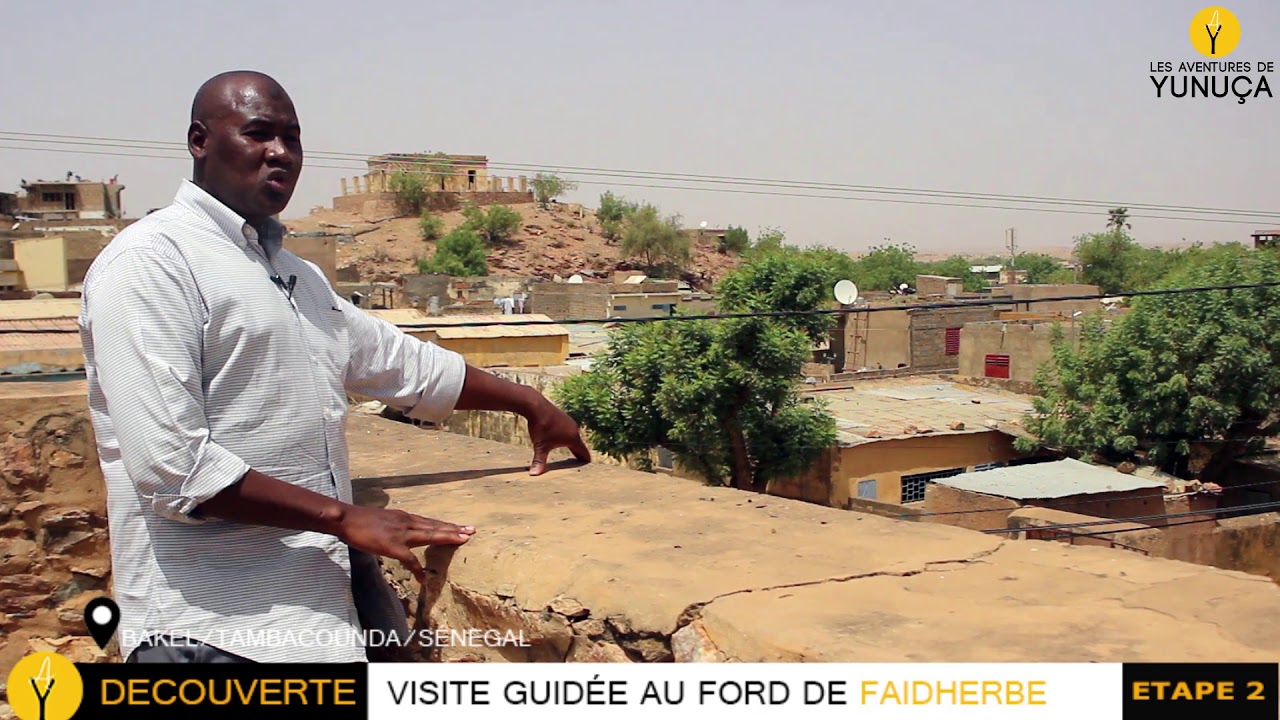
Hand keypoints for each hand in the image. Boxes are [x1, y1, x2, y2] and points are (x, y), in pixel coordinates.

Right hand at [336, 504, 473, 582]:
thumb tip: (403, 532)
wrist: (347, 519)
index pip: (430, 521)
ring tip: (463, 540)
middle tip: (472, 530)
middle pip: (435, 526)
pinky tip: (424, 578)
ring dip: (447, 537)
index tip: (461, 526)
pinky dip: (418, 569)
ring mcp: (401, 534)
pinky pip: (409, 560)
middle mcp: (407, 522)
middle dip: (454, 529)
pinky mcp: (393, 546)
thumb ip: (396, 525)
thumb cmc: (361, 520)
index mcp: (405, 517)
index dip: (446, 525)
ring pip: (429, 535)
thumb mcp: (385, 519)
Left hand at [524, 395, 591, 475]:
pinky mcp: (562, 416)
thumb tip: (534, 475)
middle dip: (578, 454)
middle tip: (578, 464)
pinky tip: (558, 438)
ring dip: (571, 444)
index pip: (583, 453)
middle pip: (579, 445)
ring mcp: (568, 421)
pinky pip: (567, 429)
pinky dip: (565, 435)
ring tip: (570, 452)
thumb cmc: (540, 427)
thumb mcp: (540, 446)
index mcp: (573, 438)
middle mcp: (574, 429)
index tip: (588, 469)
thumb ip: (539, 461)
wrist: (536, 406)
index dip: (585, 462)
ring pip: (573, 436)